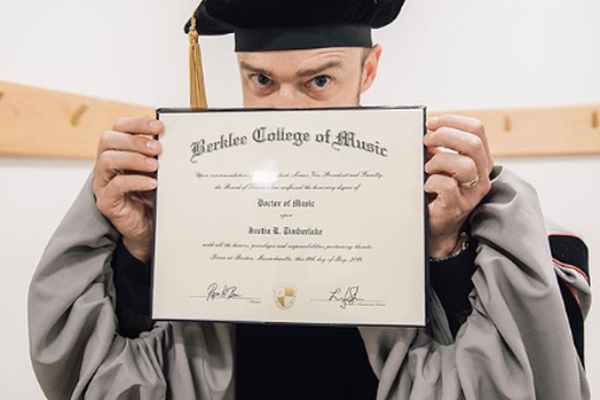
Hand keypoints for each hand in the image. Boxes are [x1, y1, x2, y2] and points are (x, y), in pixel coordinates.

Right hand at [93, 117, 164, 261]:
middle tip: (158, 148)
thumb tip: (171, 137)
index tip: (159, 126)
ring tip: (155, 166)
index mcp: (117, 151)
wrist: (148, 226)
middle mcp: (106, 164)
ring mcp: (103, 183)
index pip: (118, 127)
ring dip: (134, 159)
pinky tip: (152, 183)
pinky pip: (116, 186)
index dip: (137, 123)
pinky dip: (136, 181)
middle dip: (135, 140)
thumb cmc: (151, 195)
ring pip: (107, 160)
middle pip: (108, 140)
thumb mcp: (156, 171)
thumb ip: (157, 154)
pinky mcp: (106, 201)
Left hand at [424, 115, 493, 257]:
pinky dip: (432, 181)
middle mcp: (482, 175)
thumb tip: (426, 131)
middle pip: (473, 143)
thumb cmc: (438, 191)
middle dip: (444, 135)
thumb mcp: (442, 164)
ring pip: (464, 165)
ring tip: (428, 168)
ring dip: (439, 160)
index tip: (431, 123)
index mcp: (480, 160)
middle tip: (427, 141)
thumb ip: (439, 148)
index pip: (477, 130)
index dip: (453, 121)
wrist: (437, 225)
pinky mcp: (457, 207)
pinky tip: (426, 185)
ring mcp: (472, 193)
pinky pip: (447, 186)